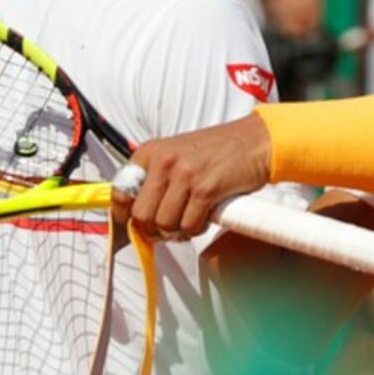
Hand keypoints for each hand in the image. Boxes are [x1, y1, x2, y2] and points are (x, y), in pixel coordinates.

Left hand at [110, 114, 271, 238]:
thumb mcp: (175, 155)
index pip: (120, 193)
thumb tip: (133, 217)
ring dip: (178, 231)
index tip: (127, 233)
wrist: (253, 141)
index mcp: (150, 152)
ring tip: (191, 218)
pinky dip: (196, 229)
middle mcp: (164, 161)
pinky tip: (205, 216)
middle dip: (153, 229)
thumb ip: (154, 180)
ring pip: (165, 224)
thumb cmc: (216, 151)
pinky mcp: (206, 189)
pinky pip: (189, 225)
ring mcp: (185, 175)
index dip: (122, 219)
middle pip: (141, 215)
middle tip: (168, 228)